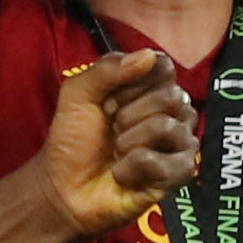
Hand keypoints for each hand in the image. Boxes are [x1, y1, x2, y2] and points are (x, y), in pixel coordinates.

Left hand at [44, 50, 195, 231]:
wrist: (63, 187)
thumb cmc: (73, 139)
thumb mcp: (78, 94)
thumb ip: (108, 69)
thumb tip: (148, 56)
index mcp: (151, 87)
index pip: (163, 67)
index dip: (132, 83)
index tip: (108, 101)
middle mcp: (172, 112)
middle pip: (171, 96)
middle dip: (128, 115)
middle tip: (111, 130)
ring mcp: (179, 144)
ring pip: (167, 127)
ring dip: (128, 142)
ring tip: (116, 153)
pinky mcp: (178, 175)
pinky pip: (166, 163)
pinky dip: (133, 168)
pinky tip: (124, 174)